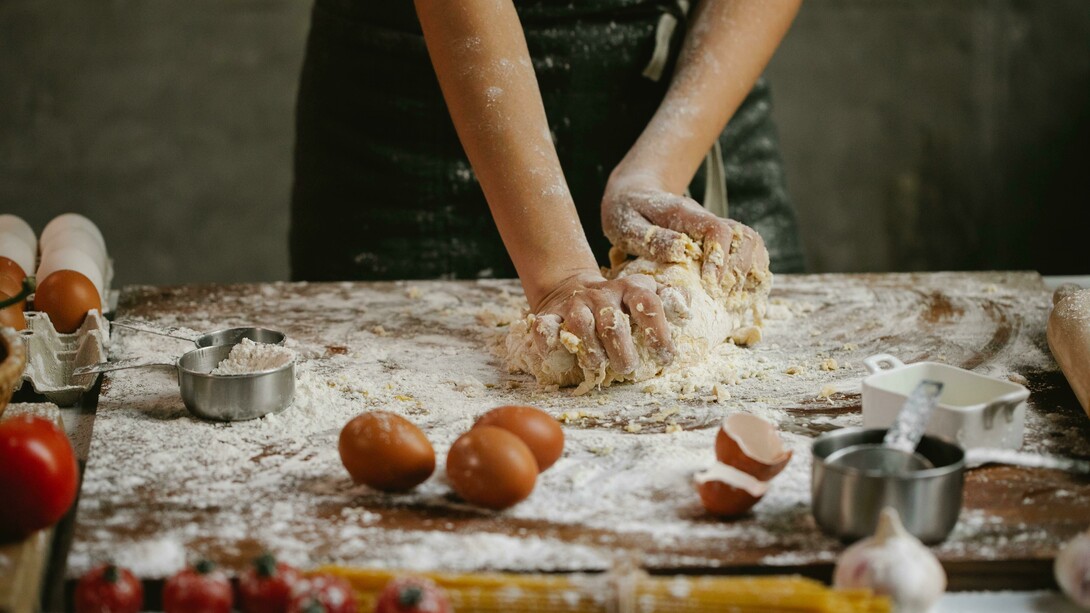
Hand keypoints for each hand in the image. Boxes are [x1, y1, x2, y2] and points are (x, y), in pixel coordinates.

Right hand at [531, 271, 675, 375]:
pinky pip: (545, 327)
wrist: (572, 287)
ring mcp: (575, 304)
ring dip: (590, 349)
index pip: (648, 304)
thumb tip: (687, 308)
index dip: (658, 331)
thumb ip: (668, 301)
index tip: (665, 357)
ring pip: (581, 325)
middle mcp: (602, 294)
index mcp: (630, 289)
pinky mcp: (550, 314)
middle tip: (628, 368)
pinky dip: (548, 341)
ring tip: (597, 366)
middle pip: (612, 321)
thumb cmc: (618, 302)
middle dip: (621, 349)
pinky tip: (556, 355)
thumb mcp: (643, 295)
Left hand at [601, 173, 768, 289]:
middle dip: (739, 271)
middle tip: (722, 299)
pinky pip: (748, 251)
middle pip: (743, 237)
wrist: (634, 195)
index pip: (716, 229)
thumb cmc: (626, 213)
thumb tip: (681, 251)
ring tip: (733, 300)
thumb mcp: (627, 225)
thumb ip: (652, 238)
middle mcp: (706, 219)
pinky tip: (741, 295)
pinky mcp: (717, 241)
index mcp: (684, 214)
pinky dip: (751, 272)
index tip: (710, 284)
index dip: (719, 258)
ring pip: (751, 242)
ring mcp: (715, 229)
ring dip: (750, 272)